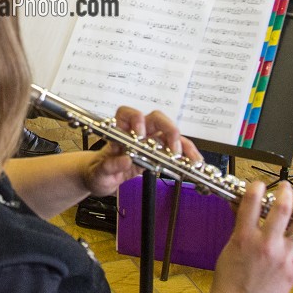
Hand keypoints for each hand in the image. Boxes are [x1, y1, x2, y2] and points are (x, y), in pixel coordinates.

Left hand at [82, 105, 199, 197]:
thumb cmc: (98, 172)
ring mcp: (149, 142)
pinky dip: (187, 156)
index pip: (127, 114)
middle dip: (168, 130)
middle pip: (156, 119)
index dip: (135, 120)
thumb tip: (125, 159)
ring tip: (192, 161)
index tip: (140, 136)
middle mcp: (136, 133)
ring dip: (183, 145)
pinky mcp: (158, 153)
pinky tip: (194, 164)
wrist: (101, 179)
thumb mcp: (99, 173)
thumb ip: (109, 166)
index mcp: (119, 132)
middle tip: (172, 149)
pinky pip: (176, 150)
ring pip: (170, 134)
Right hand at [205, 182, 292, 292]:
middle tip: (285, 187)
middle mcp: (266, 245)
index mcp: (244, 238)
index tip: (260, 183)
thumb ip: (239, 229)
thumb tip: (243, 210)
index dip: (257, 187)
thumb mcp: (228, 250)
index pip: (252, 201)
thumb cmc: (228, 284)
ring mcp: (283, 259)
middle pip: (282, 209)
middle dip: (285, 192)